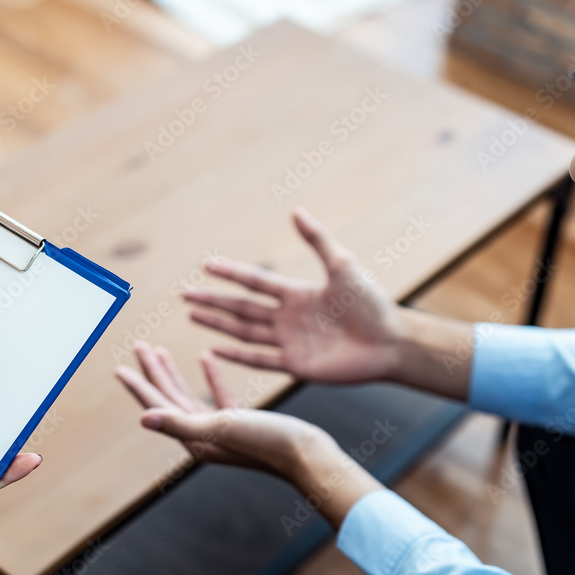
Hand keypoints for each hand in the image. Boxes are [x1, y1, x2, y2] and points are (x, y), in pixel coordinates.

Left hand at [115, 343, 382, 525]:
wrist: (308, 456)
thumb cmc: (268, 443)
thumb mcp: (221, 428)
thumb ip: (180, 422)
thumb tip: (142, 418)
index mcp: (194, 439)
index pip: (158, 407)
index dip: (139, 386)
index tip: (120, 367)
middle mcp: (203, 437)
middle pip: (168, 400)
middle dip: (153, 374)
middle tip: (139, 347)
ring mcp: (222, 431)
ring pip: (189, 397)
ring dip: (175, 374)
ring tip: (161, 352)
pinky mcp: (242, 424)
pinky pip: (218, 397)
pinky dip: (210, 378)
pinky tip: (207, 358)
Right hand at [184, 208, 400, 383]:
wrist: (391, 341)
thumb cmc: (372, 303)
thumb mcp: (342, 265)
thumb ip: (317, 240)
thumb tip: (295, 210)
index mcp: (297, 294)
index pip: (255, 281)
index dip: (230, 273)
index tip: (205, 266)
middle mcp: (288, 318)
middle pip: (242, 307)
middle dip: (213, 300)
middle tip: (184, 294)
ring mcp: (289, 342)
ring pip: (244, 331)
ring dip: (218, 323)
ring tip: (192, 315)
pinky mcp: (295, 365)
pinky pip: (259, 359)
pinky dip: (237, 355)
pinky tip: (215, 349)